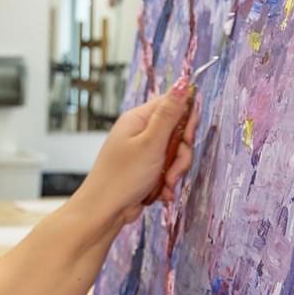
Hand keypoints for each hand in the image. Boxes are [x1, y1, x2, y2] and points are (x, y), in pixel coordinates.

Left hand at [74, 81, 198, 227]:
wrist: (105, 211)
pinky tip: (162, 193)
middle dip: (182, 153)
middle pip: (178, 132)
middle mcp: (139, 132)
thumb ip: (169, 114)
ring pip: (176, 154)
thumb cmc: (122, 177)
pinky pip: (168, 170)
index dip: (187, 119)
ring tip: (165, 184)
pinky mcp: (146, 170)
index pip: (172, 104)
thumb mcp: (151, 143)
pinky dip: (168, 182)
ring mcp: (143, 152)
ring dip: (175, 171)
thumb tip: (184, 83)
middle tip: (174, 167)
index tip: (188, 136)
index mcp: (137, 119)